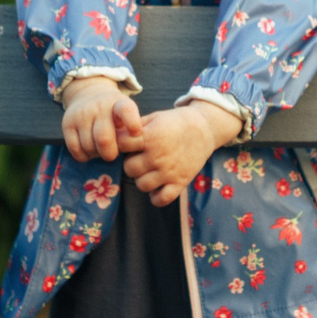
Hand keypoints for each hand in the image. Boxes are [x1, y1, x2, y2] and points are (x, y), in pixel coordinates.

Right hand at [58, 76, 142, 160]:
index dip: (132, 123)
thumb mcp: (127, 114)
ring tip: (100, 149)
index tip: (136, 133)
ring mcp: (81, 114)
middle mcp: (99, 106)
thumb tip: (129, 149)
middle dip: (110, 154)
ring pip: (89, 147)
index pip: (126, 110)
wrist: (88, 94)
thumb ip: (132, 131)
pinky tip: (89, 151)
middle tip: (112, 153)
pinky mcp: (67, 123)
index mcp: (119, 103)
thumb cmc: (114, 114)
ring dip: (96, 155)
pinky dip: (84, 157)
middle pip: (104, 139)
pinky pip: (76, 150)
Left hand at [122, 101, 242, 206]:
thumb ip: (134, 126)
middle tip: (139, 158)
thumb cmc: (174, 122)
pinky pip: (161, 199)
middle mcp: (158, 155)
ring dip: (142, 179)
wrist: (204, 129)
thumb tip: (112, 133)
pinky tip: (157, 186)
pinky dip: (156, 196)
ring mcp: (169, 171)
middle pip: (129, 168)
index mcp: (151, 137)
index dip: (121, 144)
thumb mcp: (154, 117)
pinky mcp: (180, 183)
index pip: (121, 145)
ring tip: (149, 171)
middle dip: (131, 163)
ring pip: (142, 185)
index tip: (127, 144)